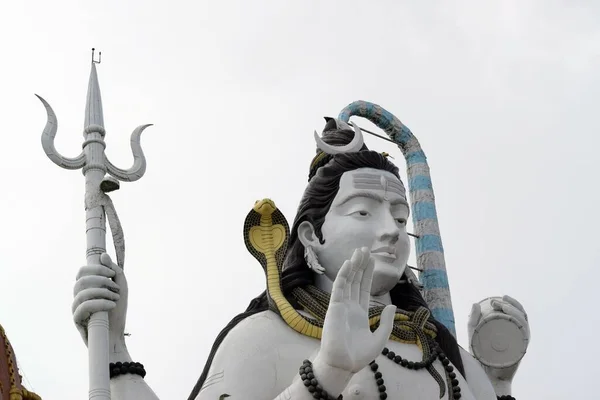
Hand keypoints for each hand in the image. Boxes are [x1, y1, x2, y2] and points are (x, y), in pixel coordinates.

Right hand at [72, 253, 127, 346]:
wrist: (115, 336)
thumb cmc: (116, 313)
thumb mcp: (121, 288)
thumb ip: (114, 271)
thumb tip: (103, 255)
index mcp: (86, 288)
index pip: (82, 272)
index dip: (97, 269)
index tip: (112, 274)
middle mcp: (78, 296)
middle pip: (81, 280)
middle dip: (101, 280)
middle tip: (115, 288)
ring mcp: (76, 308)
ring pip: (82, 292)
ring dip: (103, 293)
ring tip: (115, 298)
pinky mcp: (77, 320)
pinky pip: (83, 307)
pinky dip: (100, 303)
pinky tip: (111, 306)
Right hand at [317, 247, 395, 372]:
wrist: (343, 365)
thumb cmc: (358, 356)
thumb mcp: (379, 338)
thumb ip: (386, 322)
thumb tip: (392, 306)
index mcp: (360, 313)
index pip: (364, 288)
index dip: (368, 274)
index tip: (372, 260)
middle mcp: (350, 306)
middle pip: (356, 280)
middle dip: (361, 265)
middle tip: (365, 248)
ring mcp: (341, 305)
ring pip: (348, 280)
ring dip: (353, 265)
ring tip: (359, 251)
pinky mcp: (334, 307)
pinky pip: (339, 288)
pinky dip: (343, 275)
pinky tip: (349, 264)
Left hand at [468, 295, 529, 382]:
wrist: (485, 375)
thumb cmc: (481, 356)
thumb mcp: (474, 335)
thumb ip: (473, 321)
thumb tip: (475, 303)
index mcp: (510, 330)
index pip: (517, 313)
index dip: (513, 302)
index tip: (502, 297)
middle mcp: (518, 335)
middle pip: (521, 316)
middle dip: (511, 305)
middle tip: (496, 302)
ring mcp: (520, 342)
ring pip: (524, 323)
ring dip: (515, 312)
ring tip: (502, 307)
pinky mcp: (520, 350)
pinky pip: (525, 336)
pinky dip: (521, 326)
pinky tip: (513, 320)